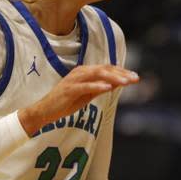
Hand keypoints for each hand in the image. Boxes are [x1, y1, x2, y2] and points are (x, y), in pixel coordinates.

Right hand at [19, 64, 137, 133]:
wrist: (45, 110)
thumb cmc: (66, 102)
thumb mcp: (87, 95)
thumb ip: (99, 88)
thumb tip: (115, 84)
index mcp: (85, 72)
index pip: (106, 68)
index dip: (121, 71)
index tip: (135, 77)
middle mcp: (80, 72)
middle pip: (104, 69)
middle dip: (121, 73)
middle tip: (135, 78)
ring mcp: (74, 80)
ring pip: (96, 74)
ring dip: (113, 77)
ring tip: (126, 82)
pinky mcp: (69, 89)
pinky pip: (85, 86)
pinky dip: (97, 85)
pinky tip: (108, 87)